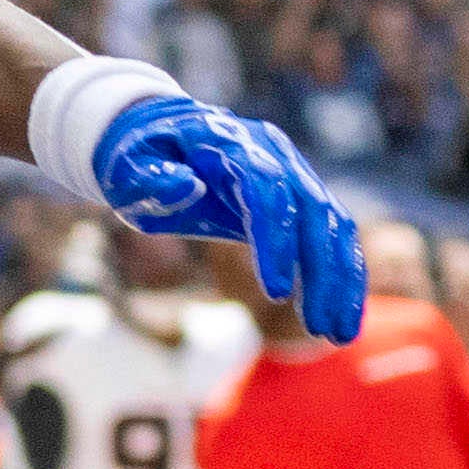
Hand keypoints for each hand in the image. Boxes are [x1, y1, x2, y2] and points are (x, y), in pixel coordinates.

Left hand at [79, 82, 370, 342]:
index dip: (275, 240)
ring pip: (333, 225)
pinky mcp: (300, 195)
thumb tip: (186, 187)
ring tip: (339, 334)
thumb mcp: (126, 169)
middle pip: (311, 211)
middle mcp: (273, 153)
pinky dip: (343, 275)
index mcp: (229, 142)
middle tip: (320, 329)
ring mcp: (292, 172)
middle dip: (321, 272)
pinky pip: (332, 235)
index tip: (276, 294)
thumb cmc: (138, 160)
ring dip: (342, 281)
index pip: (266, 189)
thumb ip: (149, 179)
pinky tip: (341, 318)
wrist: (161, 134)